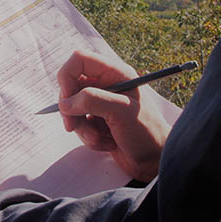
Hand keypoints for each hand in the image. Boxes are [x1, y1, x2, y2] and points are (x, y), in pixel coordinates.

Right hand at [57, 50, 170, 181]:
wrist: (155, 160)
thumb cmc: (146, 132)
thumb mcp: (120, 111)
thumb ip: (92, 100)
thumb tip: (65, 103)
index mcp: (115, 73)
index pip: (79, 60)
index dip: (67, 77)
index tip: (67, 100)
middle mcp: (107, 84)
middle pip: (71, 86)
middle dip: (71, 109)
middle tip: (73, 126)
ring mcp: (101, 103)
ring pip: (73, 108)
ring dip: (81, 127)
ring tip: (99, 138)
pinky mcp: (98, 121)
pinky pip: (80, 124)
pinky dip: (88, 137)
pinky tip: (106, 142)